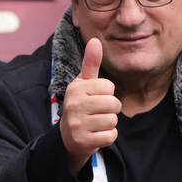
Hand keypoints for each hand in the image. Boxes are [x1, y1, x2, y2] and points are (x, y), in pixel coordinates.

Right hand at [60, 36, 121, 173]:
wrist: (67, 137)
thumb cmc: (80, 105)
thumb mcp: (83, 84)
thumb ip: (90, 63)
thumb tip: (95, 40)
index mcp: (76, 88)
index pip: (109, 87)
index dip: (107, 93)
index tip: (95, 98)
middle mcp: (74, 105)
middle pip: (113, 104)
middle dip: (111, 110)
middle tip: (98, 113)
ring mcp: (77, 124)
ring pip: (113, 120)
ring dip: (109, 124)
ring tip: (96, 124)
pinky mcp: (83, 141)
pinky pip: (110, 136)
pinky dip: (107, 137)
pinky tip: (96, 135)